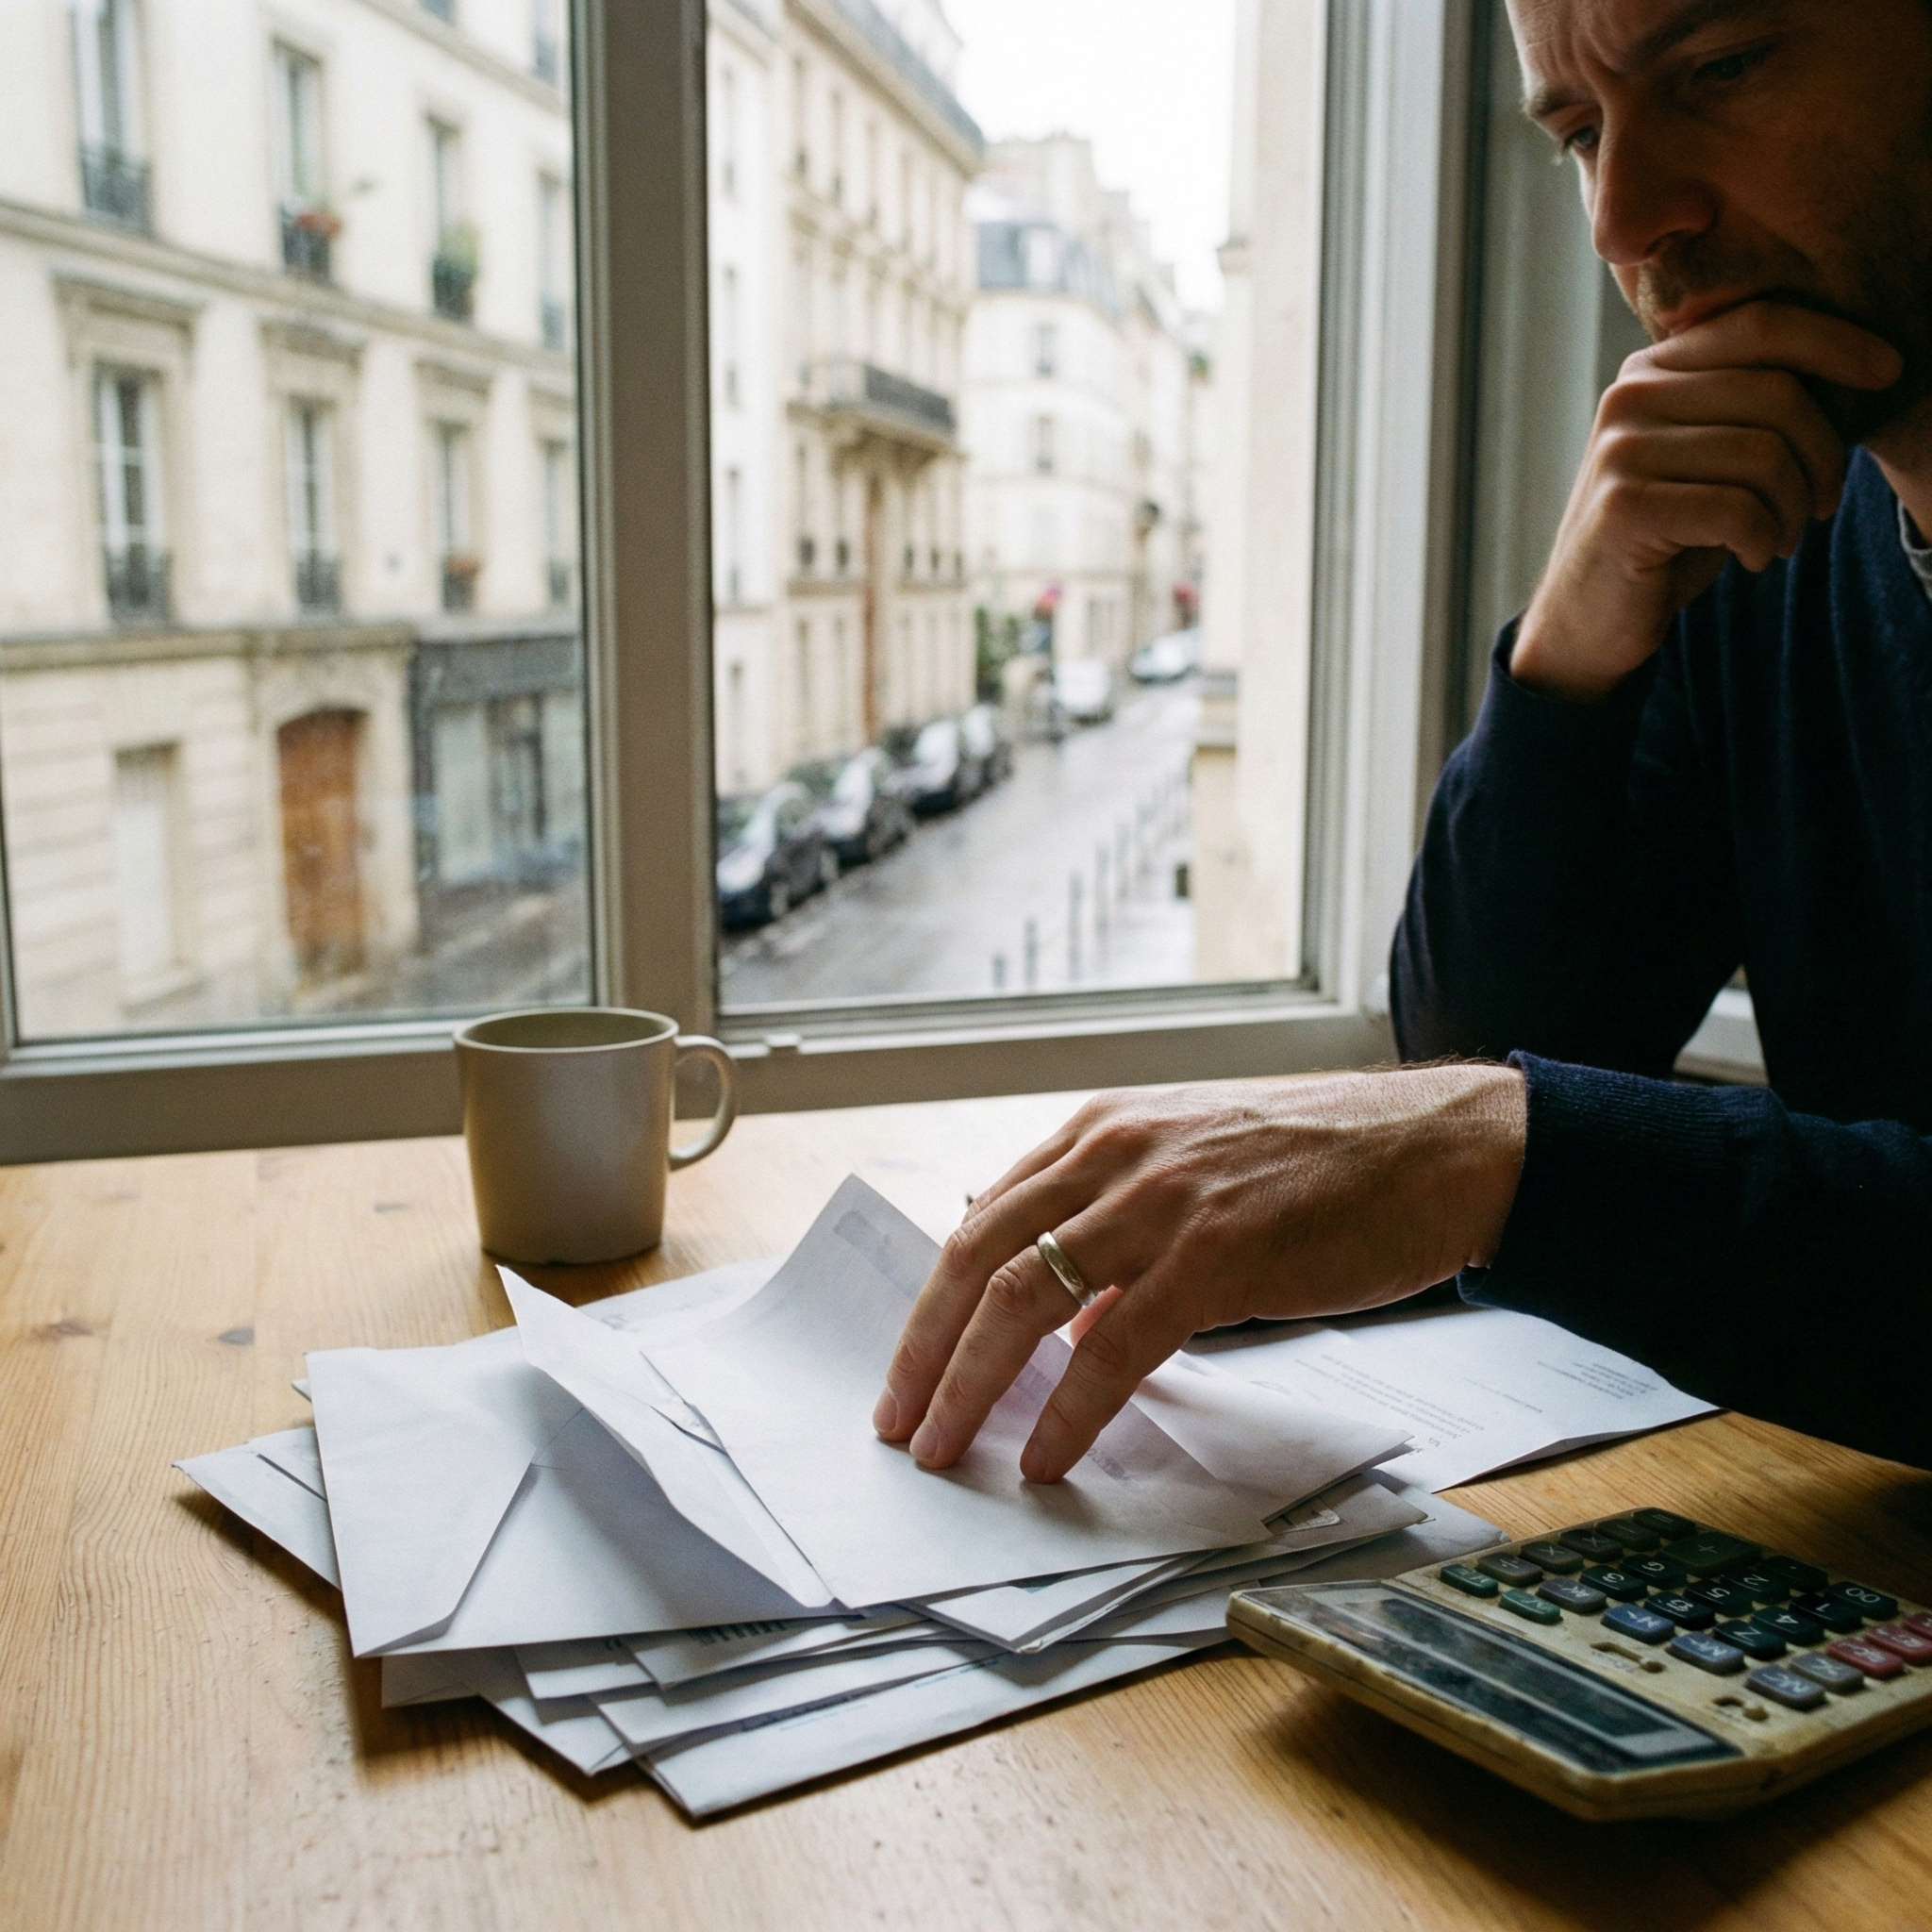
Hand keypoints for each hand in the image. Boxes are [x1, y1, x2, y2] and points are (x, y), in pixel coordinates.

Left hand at [872, 1066, 1526, 1481]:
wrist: (1439, 1147)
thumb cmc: (1328, 1164)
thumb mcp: (1196, 1164)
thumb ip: (1121, 1221)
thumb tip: (1062, 1308)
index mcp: (1102, 1131)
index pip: (982, 1220)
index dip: (933, 1302)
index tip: (909, 1366)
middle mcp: (1114, 1153)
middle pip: (978, 1257)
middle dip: (925, 1350)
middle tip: (897, 1424)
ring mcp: (1162, 1199)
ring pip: (1023, 1297)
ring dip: (971, 1384)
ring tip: (944, 1449)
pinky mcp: (1215, 1253)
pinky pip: (1113, 1344)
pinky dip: (1068, 1407)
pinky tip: (1046, 1453)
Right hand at [1512, 302, 1900, 703]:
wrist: (1586, 618)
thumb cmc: (1668, 535)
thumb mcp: (1709, 455)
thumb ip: (1751, 404)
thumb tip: (1864, 363)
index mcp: (1652, 370)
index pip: (1761, 325)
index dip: (1836, 342)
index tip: (1889, 372)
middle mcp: (1629, 397)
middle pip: (1776, 393)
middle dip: (1822, 456)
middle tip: (1820, 505)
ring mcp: (1620, 451)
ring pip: (1764, 454)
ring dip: (1794, 509)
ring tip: (1779, 538)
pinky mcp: (1624, 507)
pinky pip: (1736, 508)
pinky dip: (1762, 539)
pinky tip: (1752, 557)